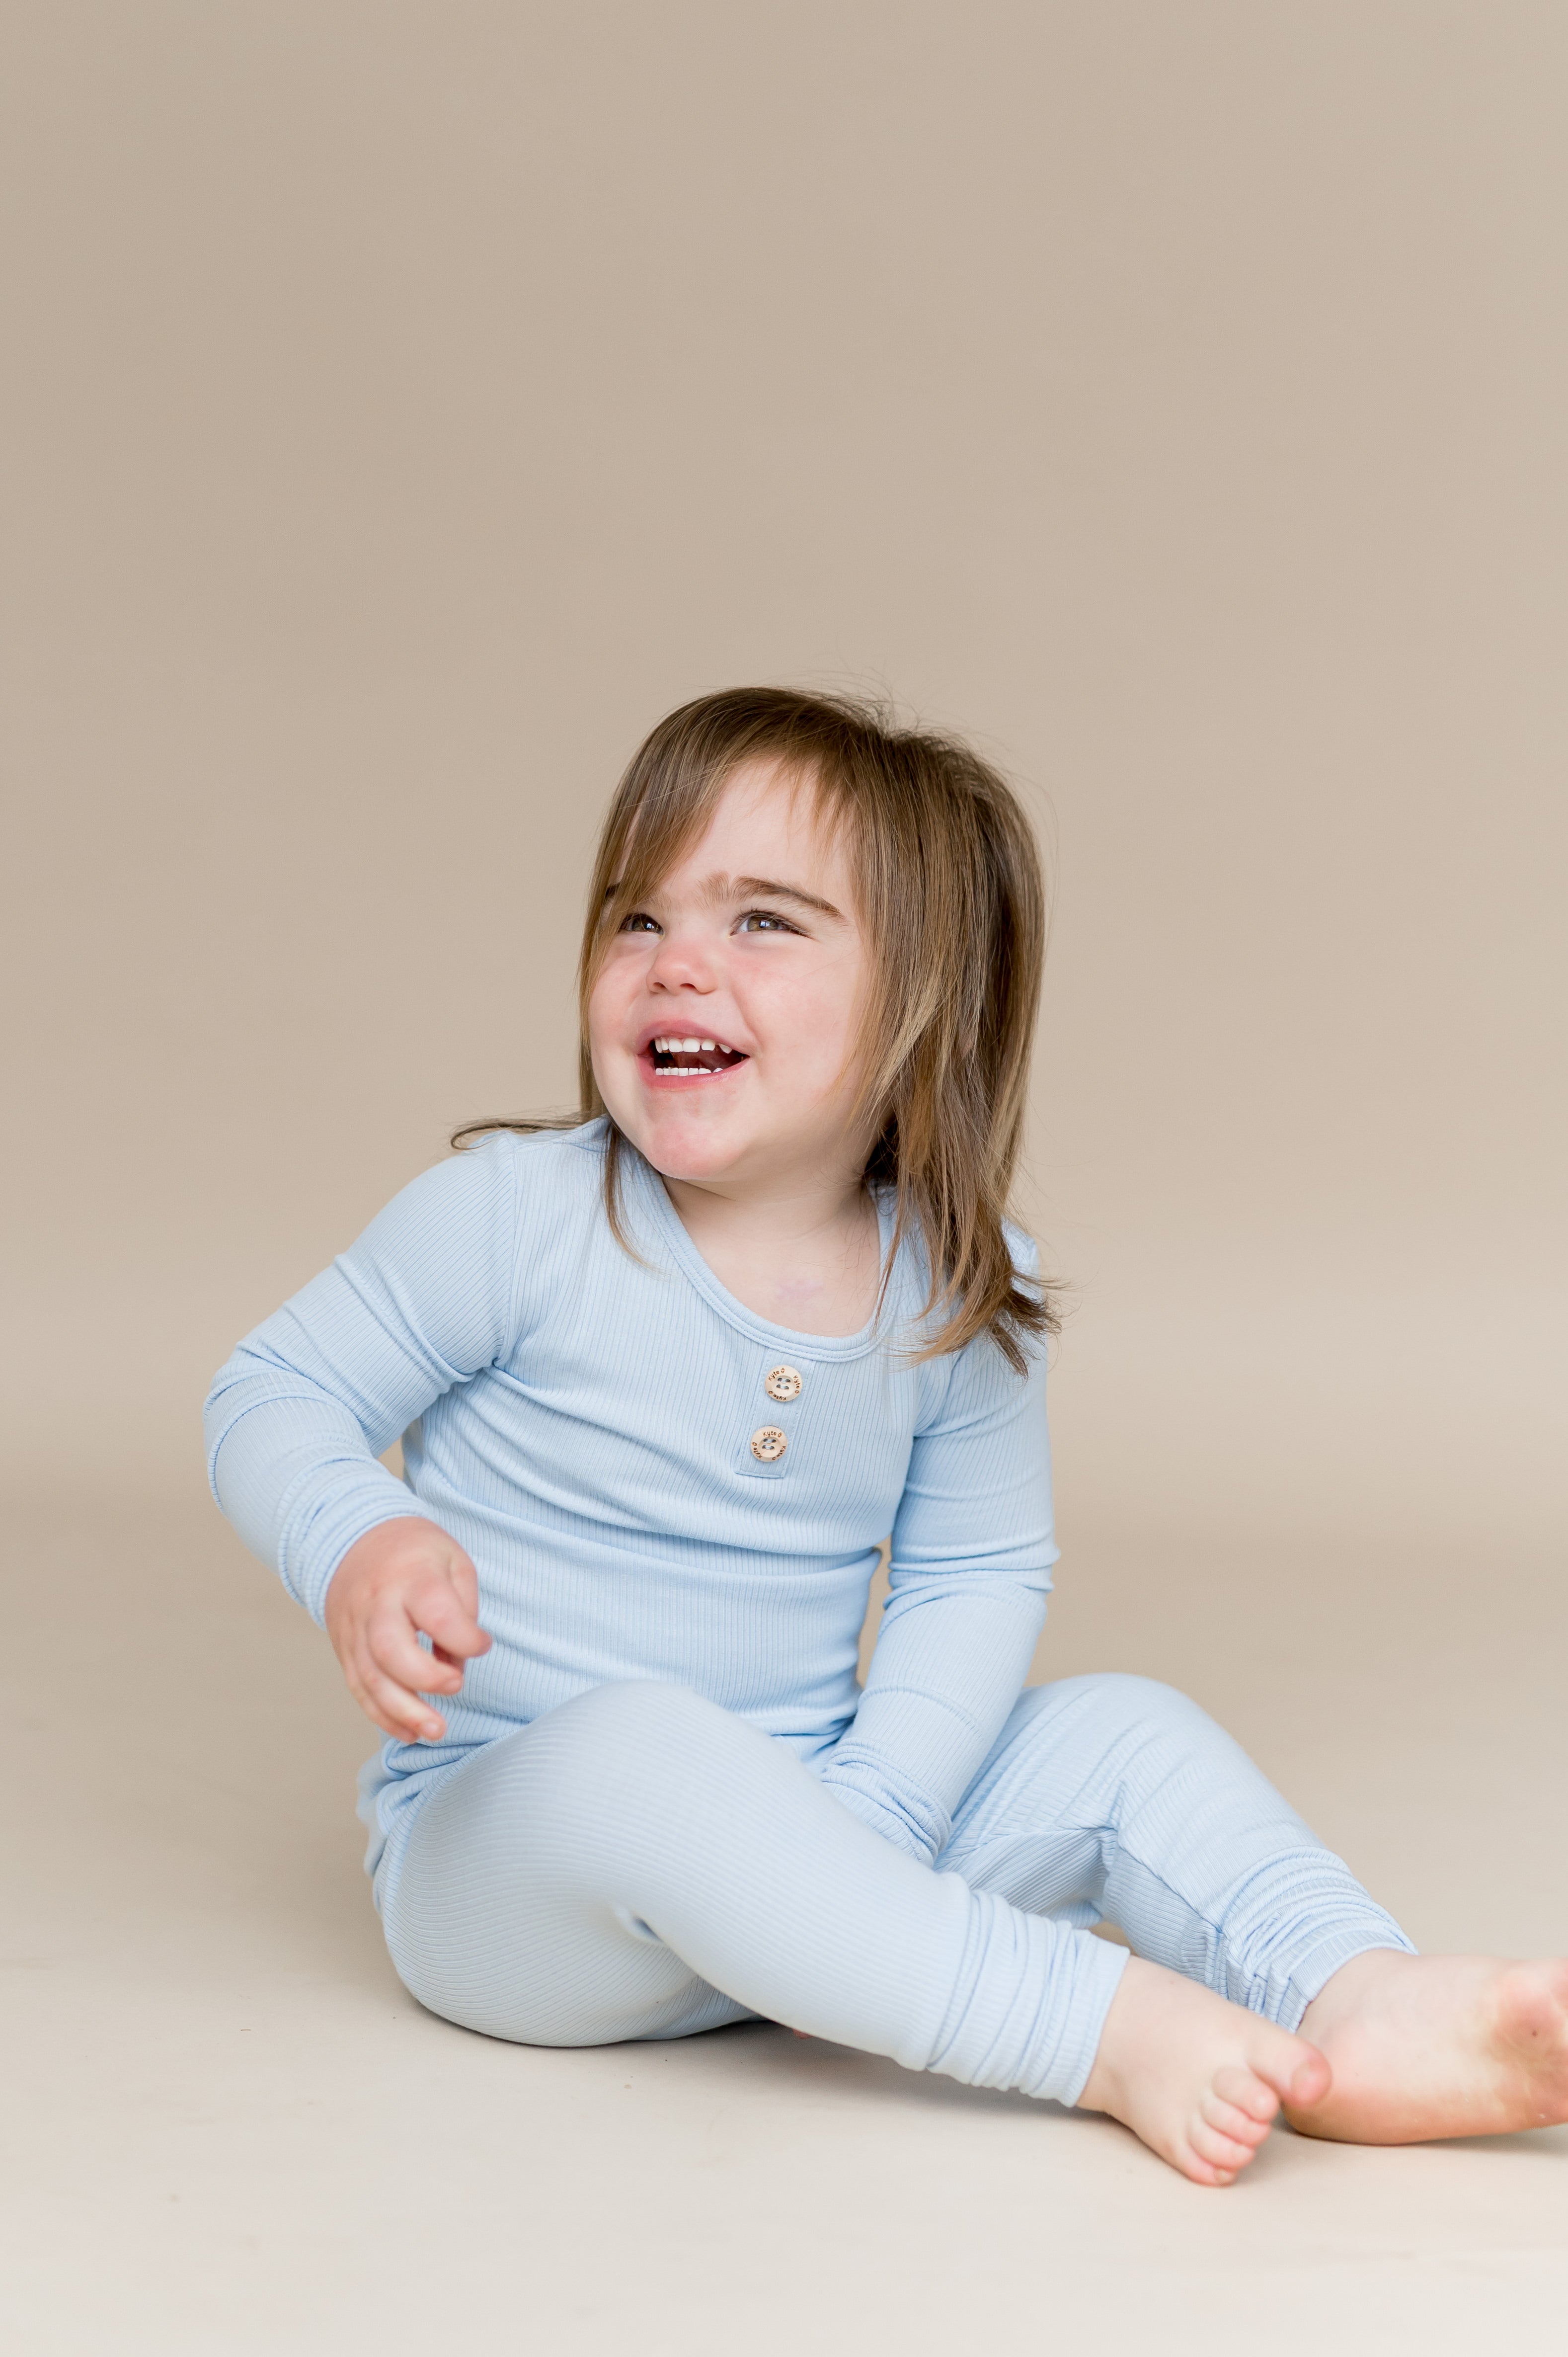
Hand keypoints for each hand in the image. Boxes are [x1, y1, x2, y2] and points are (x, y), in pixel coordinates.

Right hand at [323, 1516, 490, 1743]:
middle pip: (391, 1649)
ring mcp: (355, 1629)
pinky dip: (382, 1715)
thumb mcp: (453, 1562)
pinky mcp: (345, 1649)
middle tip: (455, 1687)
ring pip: (371, 1678)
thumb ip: (462, 1611)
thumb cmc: (416, 1554)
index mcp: (411, 1577)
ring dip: (403, 1712)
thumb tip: (458, 1662)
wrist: (354, 1541)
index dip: (465, 1638)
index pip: (437, 1614)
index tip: (482, 1644)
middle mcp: (377, 1604)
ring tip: (435, 1732)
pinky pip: (359, 1688)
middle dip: (425, 1679)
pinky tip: (408, 1731)